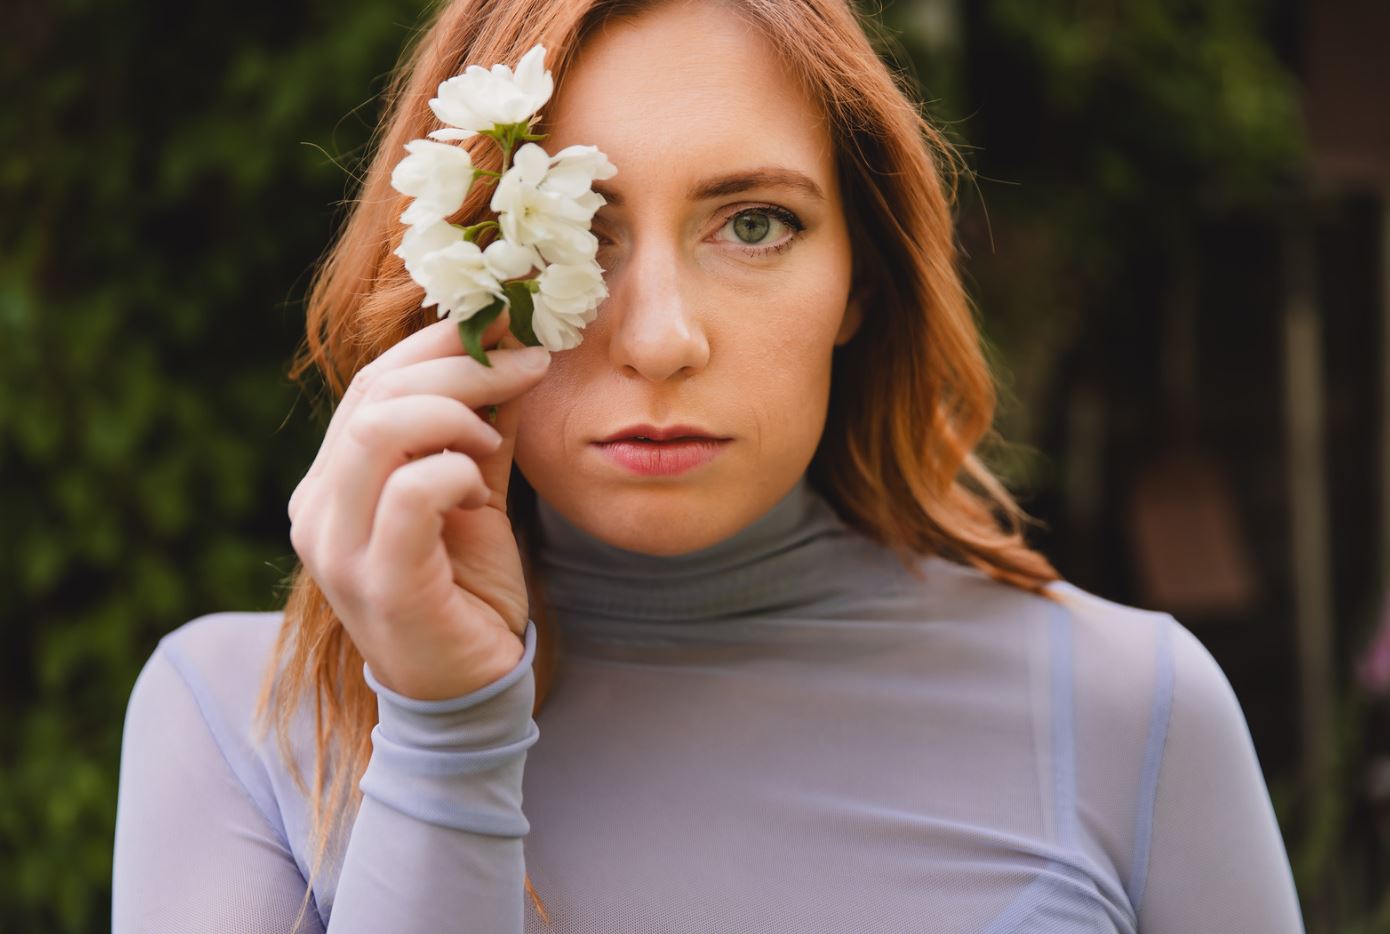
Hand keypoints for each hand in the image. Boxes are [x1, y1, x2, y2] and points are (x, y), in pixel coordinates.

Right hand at [287, 312, 550, 699]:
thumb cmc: (468, 589)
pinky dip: (455, 471)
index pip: (373, 383)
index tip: (512, 324)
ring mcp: (340, 549)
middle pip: (376, 395)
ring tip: (498, 436)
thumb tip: (514, 348)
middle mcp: (319, 510)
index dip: (441, 343)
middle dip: (463, 365)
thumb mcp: (474, 490)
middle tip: (531, 363)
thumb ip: (480, 427)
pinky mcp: (382, 583)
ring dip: (458, 412)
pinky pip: (410, 494)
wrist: (469, 689)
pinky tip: (481, 488)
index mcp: (333, 481)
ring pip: (380, 430)